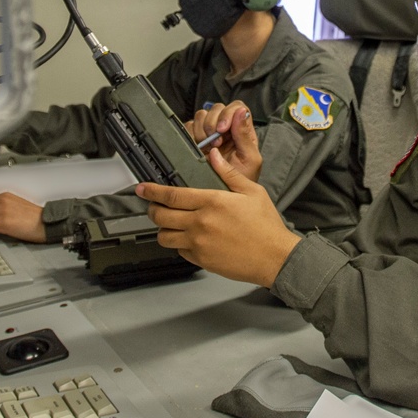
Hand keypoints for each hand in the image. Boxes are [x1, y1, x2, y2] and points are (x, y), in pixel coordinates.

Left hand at [136, 147, 298, 287]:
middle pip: (161, 215)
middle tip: (154, 206)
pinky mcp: (201, 260)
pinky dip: (179, 244)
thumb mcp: (252, 191)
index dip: (152, 191)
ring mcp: (198, 243)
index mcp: (212, 202)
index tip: (142, 188)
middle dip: (152, 209)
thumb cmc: (266, 226)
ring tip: (170, 223)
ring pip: (164, 236)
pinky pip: (179, 251)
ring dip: (163, 228)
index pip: (171, 195)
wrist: (274, 257)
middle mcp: (201, 223)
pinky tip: (189, 238)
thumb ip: (229, 173)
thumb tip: (213, 157)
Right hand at [186, 101, 261, 181]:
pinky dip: (191, 134)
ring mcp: (210, 133)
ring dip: (202, 129)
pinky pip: (189, 126)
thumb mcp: (249, 159)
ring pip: (202, 115)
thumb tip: (241, 111)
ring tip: (207, 147)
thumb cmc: (243, 180)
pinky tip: (198, 148)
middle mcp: (226, 128)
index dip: (228, 114)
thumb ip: (245, 136)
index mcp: (242, 130)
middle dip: (213, 123)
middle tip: (214, 142)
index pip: (237, 107)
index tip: (222, 129)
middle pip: (217, 108)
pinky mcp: (196, 139)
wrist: (225, 196)